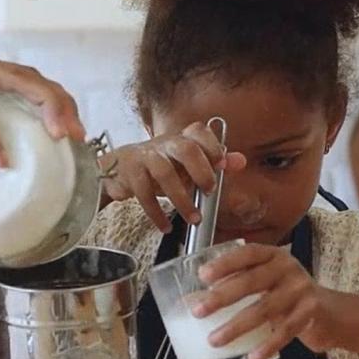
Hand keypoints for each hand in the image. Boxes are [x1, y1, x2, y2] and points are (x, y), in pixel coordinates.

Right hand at [100, 122, 245, 230]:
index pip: (198, 132)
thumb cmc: (158, 166)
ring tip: (194, 218)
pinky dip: (156, 214)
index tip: (222, 165)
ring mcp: (145, 157)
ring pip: (165, 174)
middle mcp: (164, 144)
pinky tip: (165, 227)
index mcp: (181, 139)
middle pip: (185, 148)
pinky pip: (144, 194)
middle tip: (209, 191)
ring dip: (182, 199)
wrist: (118, 169)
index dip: (213, 146)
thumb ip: (212, 161)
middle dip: (201, 171)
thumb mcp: (185, 163)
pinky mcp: (130, 174)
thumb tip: (240, 161)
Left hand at [194, 244, 342, 358]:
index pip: (247, 254)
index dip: (224, 263)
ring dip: (237, 326)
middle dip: (222, 297)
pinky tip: (251, 356)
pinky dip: (267, 345)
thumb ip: (237, 284)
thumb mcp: (266, 281)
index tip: (202, 275)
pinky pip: (285, 331)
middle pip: (251, 282)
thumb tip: (192, 301)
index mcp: (272, 256)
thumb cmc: (286, 294)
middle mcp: (288, 269)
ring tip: (215, 340)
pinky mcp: (311, 313)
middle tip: (198, 312)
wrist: (330, 312)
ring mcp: (301, 291)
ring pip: (264, 309)